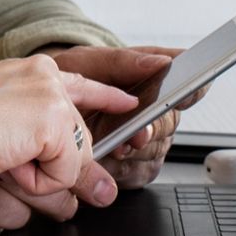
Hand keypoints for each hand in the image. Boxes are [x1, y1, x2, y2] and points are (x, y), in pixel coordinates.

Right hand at [0, 54, 138, 204]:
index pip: (82, 84)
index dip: (108, 97)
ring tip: (1, 160)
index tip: (129, 102)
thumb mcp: (2, 133)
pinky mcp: (53, 123)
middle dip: (54, 169)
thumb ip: (46, 149)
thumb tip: (100, 190)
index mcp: (30, 72)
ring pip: (74, 162)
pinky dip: (35, 182)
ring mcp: (52, 99)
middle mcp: (46, 78)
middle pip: (80, 141)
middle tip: (10, 163)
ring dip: (39, 177)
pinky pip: (64, 175)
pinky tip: (5, 163)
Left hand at [49, 44, 194, 189]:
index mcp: (155, 84)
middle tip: (136, 132)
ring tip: (113, 146)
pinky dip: (121, 170)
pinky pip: (137, 173)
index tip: (182, 97)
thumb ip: (124, 61)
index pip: (189, 88)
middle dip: (149, 130)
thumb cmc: (71, 80)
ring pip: (153, 152)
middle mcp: (156, 115)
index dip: (190, 92)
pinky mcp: (135, 169)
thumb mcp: (89, 62)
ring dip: (132, 151)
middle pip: (168, 126)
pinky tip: (107, 162)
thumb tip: (162, 62)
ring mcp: (147, 143)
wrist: (45, 107)